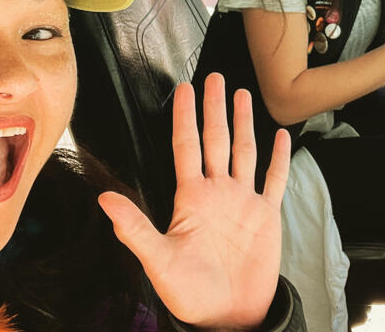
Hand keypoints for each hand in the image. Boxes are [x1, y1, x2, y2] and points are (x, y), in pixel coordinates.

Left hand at [100, 73, 291, 328]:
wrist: (229, 315)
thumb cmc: (190, 293)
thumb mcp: (158, 261)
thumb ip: (134, 228)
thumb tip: (103, 201)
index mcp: (191, 198)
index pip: (186, 147)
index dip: (185, 117)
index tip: (183, 90)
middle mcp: (217, 193)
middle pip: (215, 140)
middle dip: (214, 108)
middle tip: (214, 77)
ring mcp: (243, 202)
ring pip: (244, 151)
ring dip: (244, 123)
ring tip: (243, 94)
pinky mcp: (266, 216)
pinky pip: (273, 181)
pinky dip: (279, 159)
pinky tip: (281, 137)